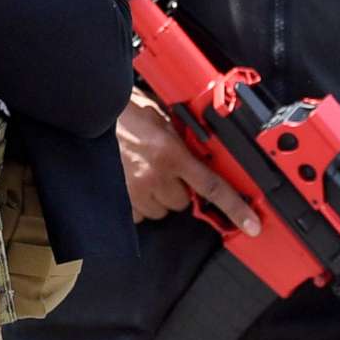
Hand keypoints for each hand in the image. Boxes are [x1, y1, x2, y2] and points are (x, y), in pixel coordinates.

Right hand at [114, 92, 261, 233]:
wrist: (89, 117)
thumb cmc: (122, 114)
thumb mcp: (158, 118)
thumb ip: (181, 139)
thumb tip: (201, 151)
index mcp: (171, 154)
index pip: (212, 187)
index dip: (234, 208)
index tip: (250, 225)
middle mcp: (155, 176)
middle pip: (183, 201)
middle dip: (179, 188)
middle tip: (165, 168)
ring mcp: (135, 192)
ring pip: (162, 210)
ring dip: (158, 196)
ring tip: (143, 172)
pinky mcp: (119, 202)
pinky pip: (139, 214)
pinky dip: (138, 203)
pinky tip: (130, 182)